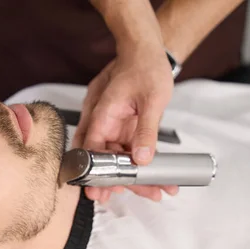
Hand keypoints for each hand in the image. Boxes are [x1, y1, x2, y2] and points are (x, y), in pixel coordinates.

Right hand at [73, 44, 178, 202]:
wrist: (146, 51)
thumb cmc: (146, 67)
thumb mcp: (152, 100)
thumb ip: (146, 131)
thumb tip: (142, 159)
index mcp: (102, 114)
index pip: (92, 150)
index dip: (96, 173)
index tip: (101, 193)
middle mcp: (102, 122)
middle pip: (104, 159)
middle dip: (121, 181)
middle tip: (141, 196)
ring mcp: (111, 126)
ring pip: (117, 158)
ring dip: (134, 175)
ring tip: (157, 191)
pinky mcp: (121, 128)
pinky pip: (127, 150)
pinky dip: (139, 163)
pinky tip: (156, 176)